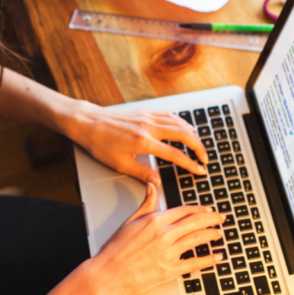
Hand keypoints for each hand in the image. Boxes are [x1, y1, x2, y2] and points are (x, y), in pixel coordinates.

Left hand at [68, 104, 207, 185]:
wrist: (88, 122)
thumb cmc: (100, 143)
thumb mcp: (119, 164)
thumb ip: (142, 173)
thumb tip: (158, 183)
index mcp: (143, 142)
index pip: (175, 154)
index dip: (190, 164)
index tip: (200, 170)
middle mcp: (148, 127)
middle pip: (184, 134)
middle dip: (199, 147)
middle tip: (205, 158)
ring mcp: (147, 117)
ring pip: (179, 122)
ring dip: (193, 134)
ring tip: (199, 145)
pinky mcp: (145, 111)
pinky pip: (169, 115)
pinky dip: (181, 122)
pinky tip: (185, 128)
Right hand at [87, 182, 223, 294]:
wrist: (108, 273)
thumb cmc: (115, 249)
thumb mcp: (130, 221)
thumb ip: (146, 203)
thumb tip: (152, 186)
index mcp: (155, 221)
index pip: (184, 210)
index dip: (199, 208)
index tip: (207, 209)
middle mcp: (164, 235)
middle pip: (196, 222)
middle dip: (212, 219)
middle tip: (221, 218)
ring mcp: (168, 253)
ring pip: (197, 239)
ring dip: (212, 235)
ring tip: (220, 234)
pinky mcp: (169, 270)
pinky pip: (194, 263)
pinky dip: (208, 260)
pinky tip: (217, 257)